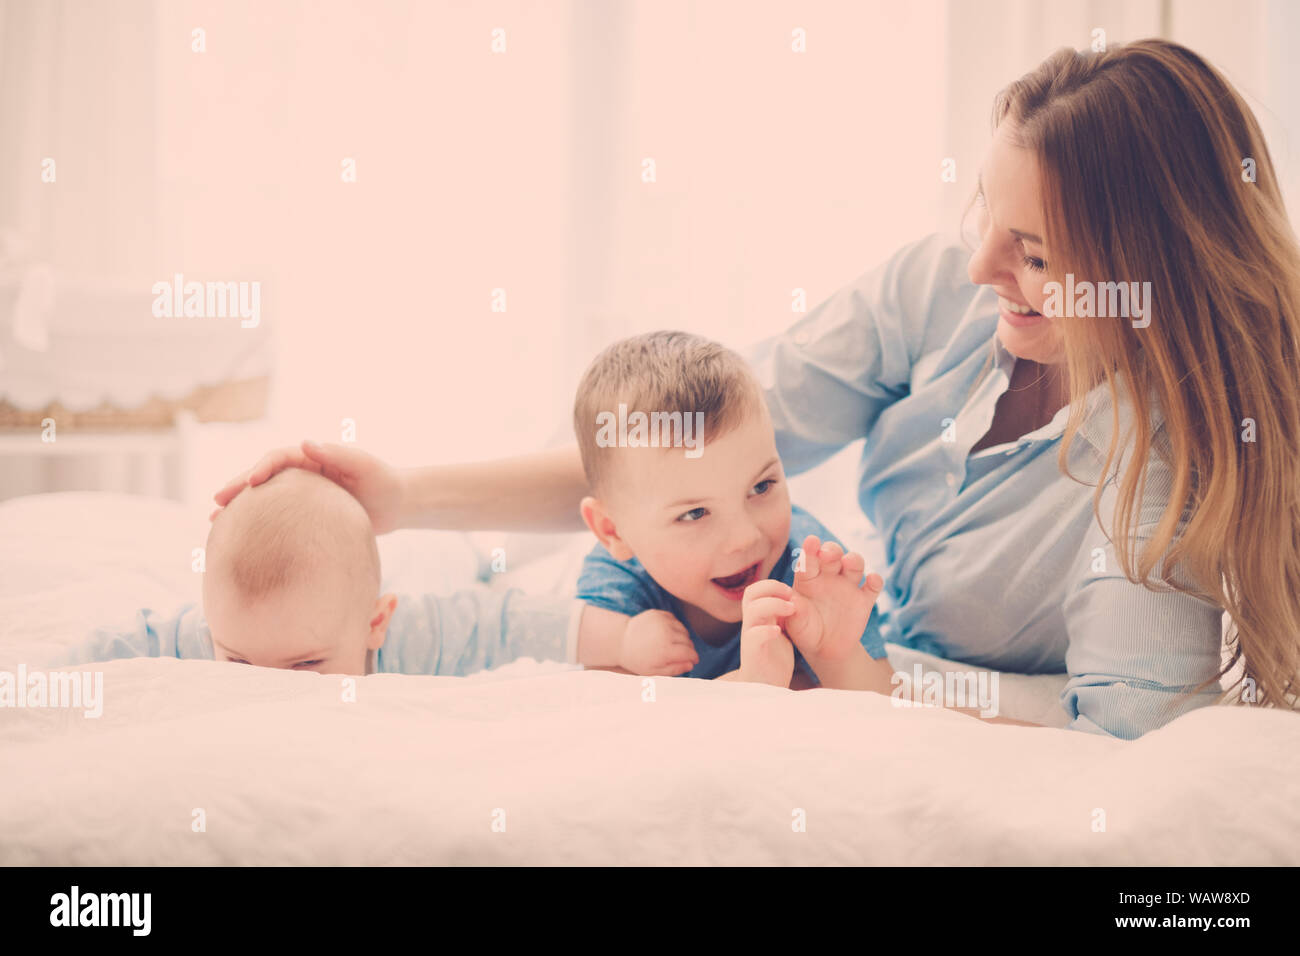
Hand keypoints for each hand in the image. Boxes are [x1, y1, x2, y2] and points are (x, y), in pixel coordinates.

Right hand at [211, 440, 406, 533]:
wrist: (396, 504)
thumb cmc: (383, 481)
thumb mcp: (364, 465)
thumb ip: (337, 454)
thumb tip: (305, 443)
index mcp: (311, 457)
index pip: (278, 458)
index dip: (261, 468)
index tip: (250, 482)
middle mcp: (301, 473)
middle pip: (262, 477)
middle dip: (238, 486)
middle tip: (217, 501)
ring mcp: (300, 495)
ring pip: (263, 498)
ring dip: (239, 507)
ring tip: (215, 520)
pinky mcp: (304, 515)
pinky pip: (275, 517)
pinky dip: (256, 524)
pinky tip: (239, 538)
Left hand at [618, 610, 699, 675]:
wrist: (620, 640)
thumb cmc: (636, 659)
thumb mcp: (654, 671)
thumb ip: (674, 669)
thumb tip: (691, 664)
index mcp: (665, 650)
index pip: (690, 653)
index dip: (694, 658)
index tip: (694, 660)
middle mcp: (666, 634)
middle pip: (688, 641)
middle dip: (688, 649)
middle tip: (683, 654)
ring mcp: (662, 622)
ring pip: (683, 630)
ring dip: (682, 637)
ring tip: (674, 644)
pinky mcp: (658, 614)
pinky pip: (675, 620)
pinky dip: (675, 627)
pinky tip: (667, 634)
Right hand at [738, 578, 796, 686]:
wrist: (765, 689)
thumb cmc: (774, 660)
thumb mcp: (780, 632)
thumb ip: (782, 616)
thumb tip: (796, 598)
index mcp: (758, 617)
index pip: (756, 590)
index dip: (772, 585)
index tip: (791, 592)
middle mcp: (752, 624)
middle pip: (750, 593)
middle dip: (771, 588)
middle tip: (791, 595)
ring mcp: (750, 638)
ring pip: (752, 610)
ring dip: (773, 604)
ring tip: (792, 609)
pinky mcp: (753, 654)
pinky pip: (753, 636)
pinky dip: (767, 630)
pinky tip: (780, 632)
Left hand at [784, 535, 882, 664]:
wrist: (825, 649)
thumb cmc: (805, 632)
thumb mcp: (795, 624)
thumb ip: (795, 612)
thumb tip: (793, 602)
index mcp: (808, 578)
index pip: (808, 560)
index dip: (810, 549)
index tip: (811, 540)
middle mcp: (828, 577)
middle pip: (833, 555)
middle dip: (832, 550)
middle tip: (828, 554)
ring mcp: (847, 586)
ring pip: (854, 564)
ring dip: (854, 560)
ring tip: (849, 563)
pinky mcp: (864, 599)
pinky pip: (873, 586)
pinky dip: (875, 580)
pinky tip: (872, 580)